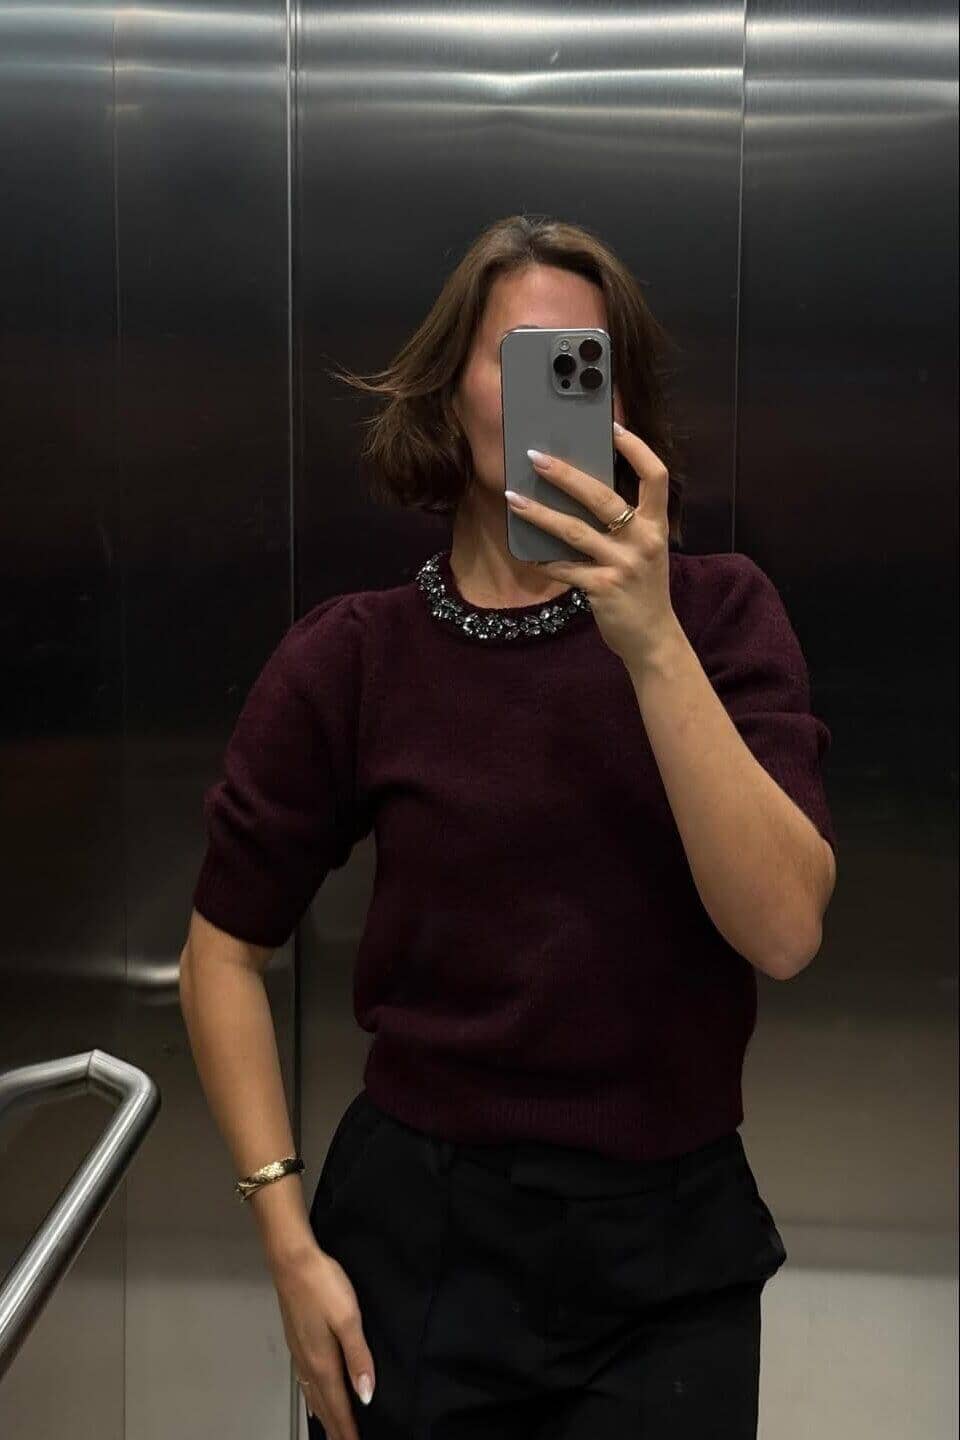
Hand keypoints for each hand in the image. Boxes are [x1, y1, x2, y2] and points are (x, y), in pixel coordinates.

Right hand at [274, 1242, 374, 1438]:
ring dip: (323, 1413)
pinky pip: (305, 1379)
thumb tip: (366, 1395)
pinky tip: (313, 1392)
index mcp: (323, 1361)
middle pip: (323, 1404)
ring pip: (312, 1393)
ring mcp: (299, 1351)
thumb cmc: (322, 1285)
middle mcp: (308, 1361)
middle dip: (335, 1427)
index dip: (347, 1428)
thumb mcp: (348, 1318)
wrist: (292, 1260)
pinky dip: (312, 1395)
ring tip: (331, 1428)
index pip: (338, 1404)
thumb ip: (358, 1357)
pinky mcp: (296, 1339)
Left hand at [504, 422, 679, 668]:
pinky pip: (564, 567)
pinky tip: (524, 553)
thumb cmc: (642, 590)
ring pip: (573, 530)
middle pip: (602, 496)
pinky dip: (542, 560)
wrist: (653, 639)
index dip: (636, 448)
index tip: (612, 427)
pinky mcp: (602, 588)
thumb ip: (626, 525)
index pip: (656, 475)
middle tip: (536, 457)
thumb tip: (580, 493)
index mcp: (657, 525)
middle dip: (565, 474)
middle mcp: (644, 540)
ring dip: (538, 513)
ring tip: (512, 498)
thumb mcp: (645, 552)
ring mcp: (623, 565)